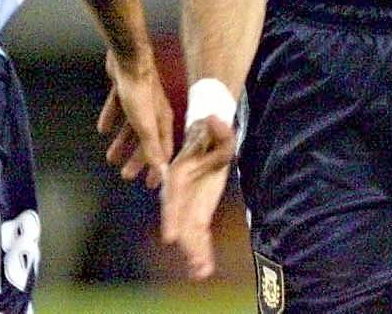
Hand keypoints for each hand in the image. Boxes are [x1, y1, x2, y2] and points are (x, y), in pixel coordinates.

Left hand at [95, 47, 174, 188]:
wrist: (128, 58)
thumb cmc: (140, 90)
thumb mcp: (145, 125)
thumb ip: (152, 149)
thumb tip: (163, 172)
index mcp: (162, 121)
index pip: (162, 150)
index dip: (157, 168)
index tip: (151, 184)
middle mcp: (154, 112)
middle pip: (146, 141)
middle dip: (136, 159)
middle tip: (126, 175)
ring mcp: (140, 100)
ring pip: (131, 127)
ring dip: (122, 143)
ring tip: (111, 157)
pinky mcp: (126, 89)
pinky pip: (119, 109)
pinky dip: (112, 120)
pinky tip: (102, 128)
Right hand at [160, 115, 235, 279]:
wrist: (206, 136)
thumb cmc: (211, 133)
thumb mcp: (218, 130)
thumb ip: (220, 130)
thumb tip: (215, 119)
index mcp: (179, 173)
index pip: (174, 198)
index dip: (173, 218)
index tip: (172, 237)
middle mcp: (179, 192)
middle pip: (180, 221)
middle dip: (187, 244)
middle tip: (195, 264)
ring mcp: (187, 203)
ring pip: (189, 231)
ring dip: (195, 252)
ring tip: (201, 272)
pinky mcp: (197, 210)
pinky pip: (198, 232)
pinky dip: (201, 248)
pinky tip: (203, 268)